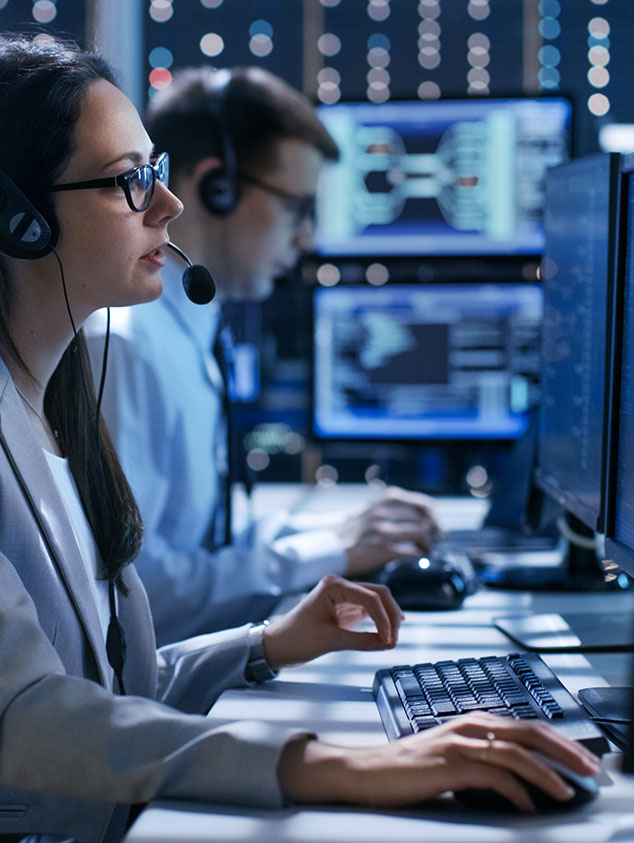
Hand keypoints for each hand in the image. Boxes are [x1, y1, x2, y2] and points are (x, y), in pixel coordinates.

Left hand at [262, 574, 403, 669]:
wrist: (277, 644)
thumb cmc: (295, 638)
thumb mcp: (330, 641)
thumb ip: (362, 641)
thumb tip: (388, 643)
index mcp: (333, 585)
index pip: (370, 597)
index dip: (384, 619)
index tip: (389, 640)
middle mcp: (340, 585)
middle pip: (378, 594)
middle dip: (390, 616)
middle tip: (394, 639)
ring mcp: (343, 595)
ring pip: (377, 600)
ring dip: (387, 618)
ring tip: (392, 639)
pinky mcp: (345, 607)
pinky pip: (369, 610)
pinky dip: (379, 621)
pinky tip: (386, 633)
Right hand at [278, 713, 600, 811]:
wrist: (369, 771)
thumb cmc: (412, 766)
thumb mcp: (453, 754)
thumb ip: (484, 756)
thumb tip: (522, 776)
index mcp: (474, 721)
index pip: (528, 725)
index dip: (560, 741)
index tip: (583, 759)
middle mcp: (469, 725)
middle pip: (529, 732)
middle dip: (565, 751)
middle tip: (590, 770)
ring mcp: (458, 742)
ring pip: (515, 752)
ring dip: (547, 773)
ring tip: (567, 791)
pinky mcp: (448, 764)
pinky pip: (492, 776)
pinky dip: (516, 791)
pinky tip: (528, 806)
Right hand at [335, 486, 439, 576]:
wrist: (329, 549)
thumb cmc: (349, 532)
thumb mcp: (368, 509)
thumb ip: (390, 508)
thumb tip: (418, 514)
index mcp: (383, 500)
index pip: (422, 503)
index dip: (433, 515)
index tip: (436, 525)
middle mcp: (384, 512)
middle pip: (424, 519)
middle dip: (434, 530)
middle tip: (435, 539)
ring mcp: (383, 530)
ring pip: (420, 533)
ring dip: (428, 543)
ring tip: (426, 549)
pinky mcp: (382, 549)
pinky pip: (411, 551)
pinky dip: (419, 555)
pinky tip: (417, 557)